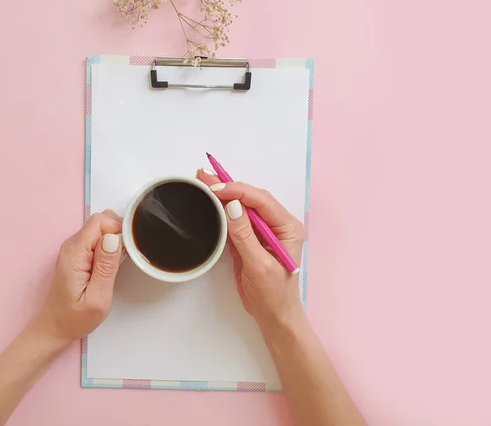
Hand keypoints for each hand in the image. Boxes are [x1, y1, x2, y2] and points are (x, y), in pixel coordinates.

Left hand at [33, 210, 123, 342]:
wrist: (54, 329)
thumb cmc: (75, 318)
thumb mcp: (98, 297)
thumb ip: (106, 266)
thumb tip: (114, 238)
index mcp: (75, 252)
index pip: (100, 221)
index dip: (117, 231)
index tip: (125, 252)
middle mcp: (71, 245)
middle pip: (100, 221)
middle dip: (117, 234)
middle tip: (122, 260)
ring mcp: (73, 248)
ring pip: (100, 229)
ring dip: (114, 241)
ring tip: (116, 265)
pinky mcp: (77, 254)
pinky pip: (97, 239)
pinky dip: (109, 247)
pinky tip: (110, 266)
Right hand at [198, 170, 304, 329]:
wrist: (273, 316)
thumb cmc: (273, 294)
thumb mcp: (258, 265)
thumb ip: (244, 235)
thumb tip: (232, 206)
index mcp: (287, 227)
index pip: (261, 201)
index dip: (238, 191)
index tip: (216, 188)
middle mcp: (277, 225)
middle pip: (251, 199)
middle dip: (228, 187)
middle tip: (204, 176)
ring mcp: (263, 231)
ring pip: (242, 207)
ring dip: (223, 195)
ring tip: (203, 182)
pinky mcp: (250, 239)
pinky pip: (236, 220)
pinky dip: (222, 210)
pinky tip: (210, 201)